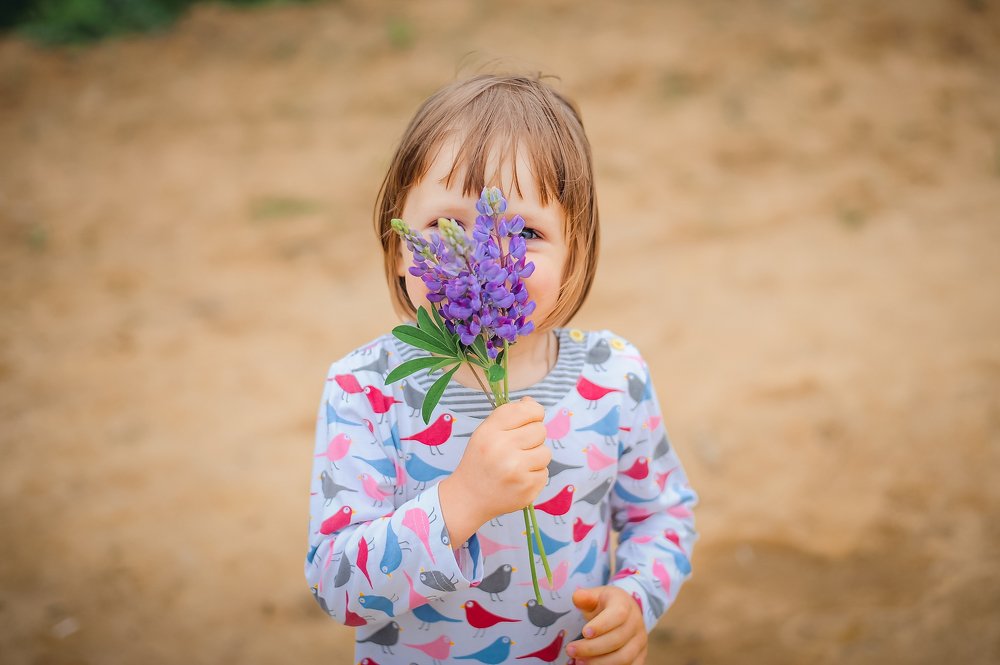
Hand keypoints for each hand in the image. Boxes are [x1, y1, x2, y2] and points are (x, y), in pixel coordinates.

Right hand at [439, 397, 549, 540]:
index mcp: (490, 431)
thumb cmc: (480, 461)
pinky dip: (535, 474)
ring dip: (536, 457)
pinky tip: (519, 478)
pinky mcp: (528, 488)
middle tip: (518, 447)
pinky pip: (545, 472)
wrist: (469, 498)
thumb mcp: (486, 432)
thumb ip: (509, 415)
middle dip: (533, 437)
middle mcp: (503, 448)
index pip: (528, 410)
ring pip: (546, 452)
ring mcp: (516, 470)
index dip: (534, 412)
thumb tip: (532, 403)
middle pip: (540, 430)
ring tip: (518, 464)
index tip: (530, 420)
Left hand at [565, 585, 646, 663]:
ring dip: (600, 662)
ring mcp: (640, 642)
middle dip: (592, 648)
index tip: (584, 632)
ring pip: (623, 657)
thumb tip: (577, 597)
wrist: (626, 612)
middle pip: (617, 640)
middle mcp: (636, 624)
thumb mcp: (596, 596)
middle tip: (571, 650)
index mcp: (625, 605)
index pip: (618, 615)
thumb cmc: (606, 605)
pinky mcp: (640, 656)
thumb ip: (586, 597)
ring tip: (579, 662)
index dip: (601, 625)